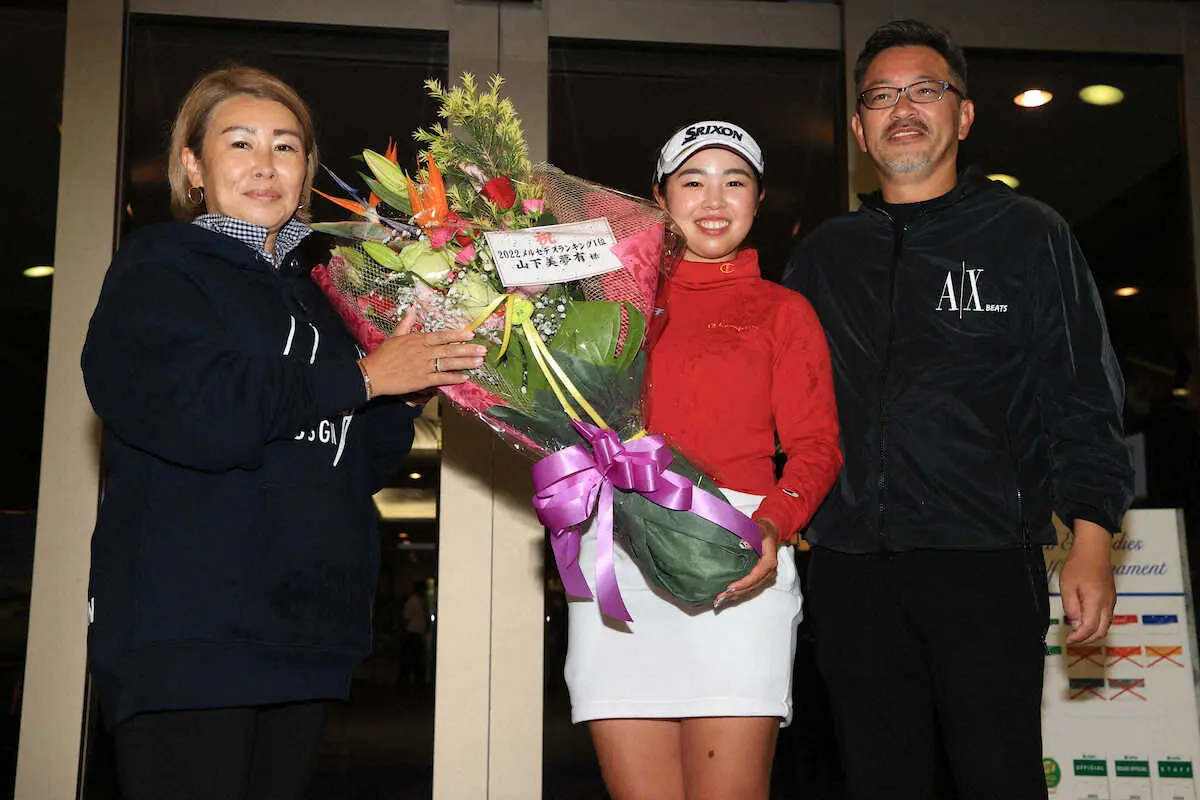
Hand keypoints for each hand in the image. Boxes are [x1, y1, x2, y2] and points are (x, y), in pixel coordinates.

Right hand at [359, 308, 486, 396]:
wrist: (372, 374)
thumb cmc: (383, 355)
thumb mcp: (394, 336)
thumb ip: (406, 323)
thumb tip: (412, 308)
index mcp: (418, 340)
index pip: (442, 335)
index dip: (458, 334)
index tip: (471, 333)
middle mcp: (423, 352)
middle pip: (450, 349)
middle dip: (468, 349)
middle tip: (483, 349)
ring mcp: (423, 366)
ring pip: (449, 363)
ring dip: (466, 362)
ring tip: (479, 362)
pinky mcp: (421, 380)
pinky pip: (441, 379)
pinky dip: (453, 378)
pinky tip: (465, 378)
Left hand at [714, 518, 778, 607]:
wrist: (770, 533)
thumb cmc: (764, 531)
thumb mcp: (760, 529)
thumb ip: (754, 533)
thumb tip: (743, 538)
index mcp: (769, 563)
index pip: (755, 577)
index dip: (743, 583)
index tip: (730, 588)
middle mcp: (768, 573)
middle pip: (751, 587)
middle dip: (735, 593)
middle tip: (719, 596)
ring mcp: (765, 577)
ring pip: (749, 590)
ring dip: (734, 596)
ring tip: (719, 600)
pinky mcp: (759, 579)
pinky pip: (748, 588)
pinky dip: (737, 593)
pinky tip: (726, 597)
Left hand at [1060, 519, 1115, 643]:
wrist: (1094, 549)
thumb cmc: (1079, 564)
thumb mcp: (1067, 586)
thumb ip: (1071, 607)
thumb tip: (1075, 625)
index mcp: (1096, 601)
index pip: (1089, 629)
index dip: (1078, 637)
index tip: (1068, 639)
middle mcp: (1107, 604)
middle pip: (1101, 631)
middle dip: (1087, 639)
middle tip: (1073, 638)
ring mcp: (1111, 601)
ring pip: (1106, 625)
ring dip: (1093, 632)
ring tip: (1077, 631)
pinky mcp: (1111, 598)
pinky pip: (1107, 617)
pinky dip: (1098, 624)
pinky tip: (1085, 620)